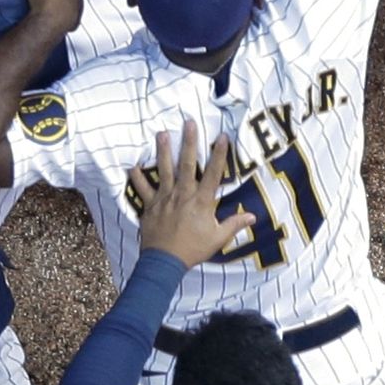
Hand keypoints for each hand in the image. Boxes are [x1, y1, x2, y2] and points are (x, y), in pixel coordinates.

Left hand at [129, 130, 257, 264]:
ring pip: (164, 170)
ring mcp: (165, 198)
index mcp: (201, 201)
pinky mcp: (150, 205)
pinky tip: (132, 166)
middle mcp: (183, 194)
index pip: (213, 173)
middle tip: (189, 123)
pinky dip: (137, 178)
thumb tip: (252, 216)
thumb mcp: (218, 239)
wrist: (165, 261)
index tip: (221, 136)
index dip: (219, 154)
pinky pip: (142, 189)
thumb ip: (233, 224)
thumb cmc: (193, 249)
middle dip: (189, 142)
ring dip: (163, 151)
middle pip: (187, 164)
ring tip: (161, 133)